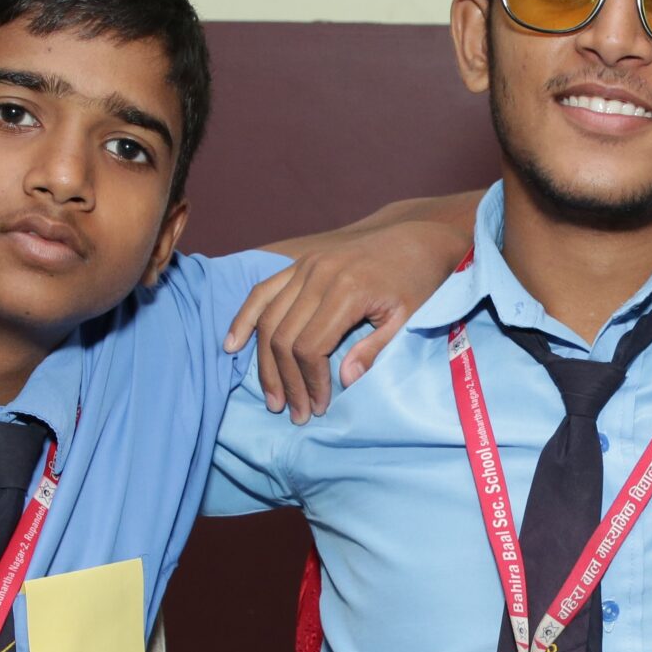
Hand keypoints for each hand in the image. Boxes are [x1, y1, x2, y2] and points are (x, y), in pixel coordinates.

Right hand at [223, 221, 471, 421]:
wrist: (419, 238)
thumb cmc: (418, 282)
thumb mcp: (408, 319)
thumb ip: (375, 350)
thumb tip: (344, 381)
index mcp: (347, 289)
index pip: (310, 346)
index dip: (310, 381)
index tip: (319, 407)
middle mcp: (319, 274)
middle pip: (283, 336)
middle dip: (286, 380)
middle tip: (294, 413)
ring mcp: (305, 266)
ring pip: (268, 319)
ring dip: (265, 362)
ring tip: (272, 397)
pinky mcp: (300, 264)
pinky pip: (262, 292)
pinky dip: (244, 319)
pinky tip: (233, 345)